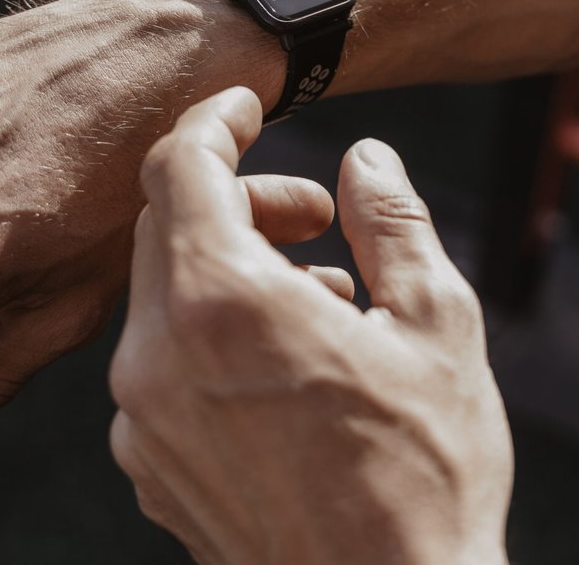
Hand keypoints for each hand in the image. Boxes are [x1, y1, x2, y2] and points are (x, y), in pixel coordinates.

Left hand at [108, 88, 512, 564]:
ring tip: (327, 305)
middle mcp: (155, 359)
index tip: (251, 104)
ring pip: (164, 300)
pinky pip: (163, 369)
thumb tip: (368, 157)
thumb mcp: (436, 326)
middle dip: (236, 200)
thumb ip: (392, 223)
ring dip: (232, 273)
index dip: (216, 120)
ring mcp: (142, 425)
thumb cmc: (426, 476)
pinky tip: (294, 373)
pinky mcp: (151, 472)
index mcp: (222, 305)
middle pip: (165, 229)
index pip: (180, 166)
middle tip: (318, 218)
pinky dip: (214, 340)